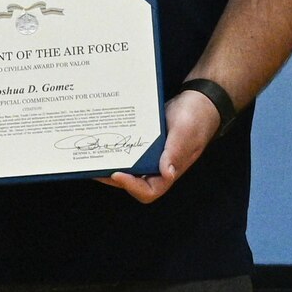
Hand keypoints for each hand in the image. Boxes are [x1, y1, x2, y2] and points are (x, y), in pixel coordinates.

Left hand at [101, 88, 221, 204]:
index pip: (148, 190)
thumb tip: (167, 174)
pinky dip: (117, 147)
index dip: (131, 186)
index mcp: (170, 171)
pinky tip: (104, 137)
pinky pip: (129, 149)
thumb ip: (175, 152)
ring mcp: (151, 156)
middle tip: (92, 164)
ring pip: (128, 166)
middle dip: (111, 176)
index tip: (115, 173)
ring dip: (111, 162)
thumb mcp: (185, 133)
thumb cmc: (196, 118)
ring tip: (92, 153)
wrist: (199, 101)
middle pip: (132, 181)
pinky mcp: (146, 143)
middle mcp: (158, 167)